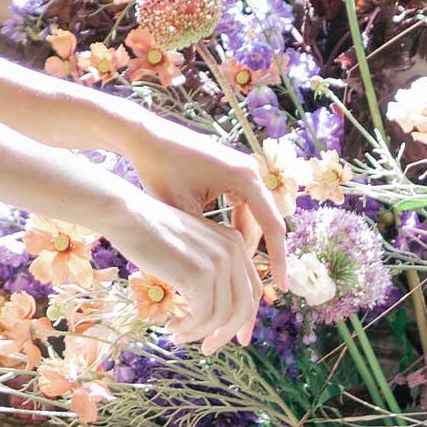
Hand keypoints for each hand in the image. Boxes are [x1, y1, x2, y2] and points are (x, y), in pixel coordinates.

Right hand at [102, 184, 265, 353]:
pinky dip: (189, 328)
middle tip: (208, 349)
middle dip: (227, 334)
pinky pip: (202, 316)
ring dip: (200, 333)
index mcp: (234, 242)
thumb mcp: (189, 248)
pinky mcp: (200, 275)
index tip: (233, 339)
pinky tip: (172, 326)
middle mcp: (233, 250)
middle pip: (244, 307)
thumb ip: (207, 270)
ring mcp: (218, 262)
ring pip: (222, 316)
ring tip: (179, 335)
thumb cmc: (149, 232)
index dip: (244, 319)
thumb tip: (214, 312)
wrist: (127, 214)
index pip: (252, 289)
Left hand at [113, 111, 288, 291]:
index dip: (278, 258)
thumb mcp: (183, 211)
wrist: (145, 138)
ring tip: (239, 275)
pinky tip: (225, 252)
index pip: (272, 226)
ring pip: (251, 216)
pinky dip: (233, 228)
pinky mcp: (230, 172)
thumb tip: (224, 275)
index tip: (281, 287)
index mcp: (245, 178)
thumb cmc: (159, 171)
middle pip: (263, 222)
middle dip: (259, 255)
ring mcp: (241, 170)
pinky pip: (240, 206)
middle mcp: (250, 171)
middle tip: (259, 288)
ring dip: (244, 243)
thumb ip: (208, 240)